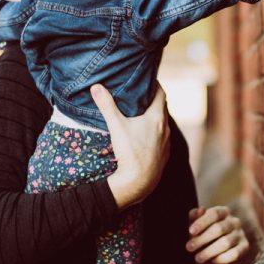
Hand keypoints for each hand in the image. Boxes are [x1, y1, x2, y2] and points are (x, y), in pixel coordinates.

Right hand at [92, 83, 169, 208]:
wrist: (138, 182)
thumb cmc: (129, 152)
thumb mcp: (116, 126)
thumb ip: (107, 105)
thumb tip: (96, 86)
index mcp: (157, 118)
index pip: (161, 93)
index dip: (155, 85)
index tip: (147, 81)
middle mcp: (165, 129)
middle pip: (162, 108)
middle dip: (152, 101)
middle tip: (141, 95)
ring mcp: (166, 143)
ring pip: (163, 125)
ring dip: (155, 118)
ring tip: (142, 115)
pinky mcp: (164, 155)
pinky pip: (162, 139)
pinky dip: (155, 133)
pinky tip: (145, 137)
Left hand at [186, 206, 249, 263]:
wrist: (210, 255)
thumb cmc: (201, 237)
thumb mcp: (195, 227)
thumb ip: (194, 218)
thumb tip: (200, 210)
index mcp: (223, 212)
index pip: (214, 214)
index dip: (202, 222)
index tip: (190, 231)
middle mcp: (234, 221)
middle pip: (219, 229)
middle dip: (202, 239)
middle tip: (189, 247)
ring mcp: (240, 234)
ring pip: (226, 242)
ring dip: (209, 251)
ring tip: (198, 258)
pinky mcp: (244, 247)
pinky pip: (234, 254)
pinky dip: (222, 258)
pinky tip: (212, 260)